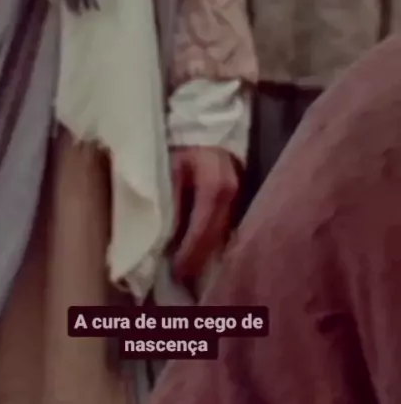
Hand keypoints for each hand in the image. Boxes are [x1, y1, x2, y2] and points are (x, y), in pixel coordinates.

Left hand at [170, 146, 240, 282]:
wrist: (198, 123)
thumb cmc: (178, 145)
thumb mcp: (168, 170)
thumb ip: (170, 203)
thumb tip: (166, 240)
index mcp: (215, 187)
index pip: (203, 231)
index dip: (188, 254)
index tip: (174, 272)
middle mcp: (232, 192)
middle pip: (216, 236)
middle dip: (199, 259)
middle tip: (181, 280)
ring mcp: (238, 193)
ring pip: (223, 232)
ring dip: (207, 252)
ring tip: (188, 270)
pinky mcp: (237, 194)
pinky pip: (225, 223)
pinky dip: (212, 238)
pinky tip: (201, 250)